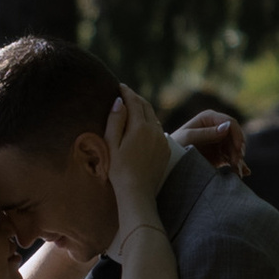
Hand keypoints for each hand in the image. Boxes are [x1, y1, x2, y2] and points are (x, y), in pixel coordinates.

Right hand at [104, 85, 171, 217]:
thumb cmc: (119, 170)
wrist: (137, 192)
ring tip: (133, 108)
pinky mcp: (166, 150)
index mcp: (139, 127)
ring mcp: (162, 140)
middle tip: (126, 93)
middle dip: (136, 98)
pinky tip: (143, 127)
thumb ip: (115, 120)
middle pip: (146, 106)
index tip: (120, 85)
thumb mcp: (111, 144)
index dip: (126, 92)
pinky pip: (158, 130)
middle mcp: (154, 130)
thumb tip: (118, 101)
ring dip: (143, 110)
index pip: (134, 101)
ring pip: (153, 118)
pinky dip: (150, 123)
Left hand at [170, 108, 248, 178]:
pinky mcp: (220, 154)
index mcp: (209, 118)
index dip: (237, 135)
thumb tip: (227, 127)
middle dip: (238, 150)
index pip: (230, 123)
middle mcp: (216, 127)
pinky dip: (238, 165)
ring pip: (236, 148)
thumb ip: (207, 133)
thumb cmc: (175, 145)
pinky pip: (233, 158)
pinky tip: (242, 173)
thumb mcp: (188, 138)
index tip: (238, 150)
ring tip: (237, 172)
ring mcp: (219, 141)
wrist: (169, 161)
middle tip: (236, 164)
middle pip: (236, 137)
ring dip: (239, 159)